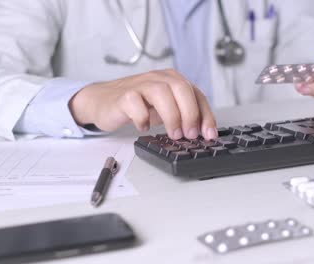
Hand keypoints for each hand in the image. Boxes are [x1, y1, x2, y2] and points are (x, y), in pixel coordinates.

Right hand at [69, 69, 217, 139]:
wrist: (103, 101)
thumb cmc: (138, 105)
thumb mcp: (166, 109)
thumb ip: (183, 115)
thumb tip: (203, 132)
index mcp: (173, 80)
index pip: (197, 94)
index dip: (206, 115)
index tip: (209, 135)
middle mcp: (159, 78)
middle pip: (181, 88)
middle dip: (189, 114)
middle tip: (189, 134)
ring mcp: (141, 84)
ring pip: (161, 93)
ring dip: (171, 116)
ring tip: (172, 134)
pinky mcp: (124, 95)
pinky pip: (135, 103)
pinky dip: (142, 117)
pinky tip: (143, 127)